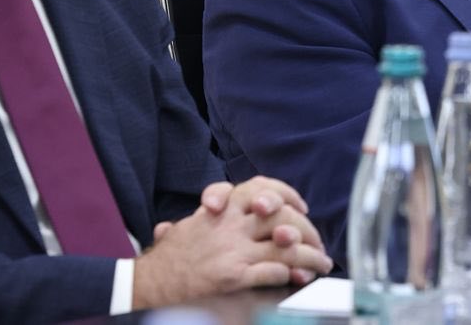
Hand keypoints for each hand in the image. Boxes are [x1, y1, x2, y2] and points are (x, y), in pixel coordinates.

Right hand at [131, 177, 332, 307]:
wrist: (149, 282)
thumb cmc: (171, 256)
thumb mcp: (190, 224)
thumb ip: (210, 214)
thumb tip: (221, 209)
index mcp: (221, 208)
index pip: (260, 187)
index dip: (286, 194)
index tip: (300, 206)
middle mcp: (229, 224)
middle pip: (280, 216)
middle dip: (306, 229)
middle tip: (318, 242)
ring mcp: (232, 249)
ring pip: (283, 245)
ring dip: (308, 254)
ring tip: (322, 263)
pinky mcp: (232, 276)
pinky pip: (271, 271)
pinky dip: (290, 274)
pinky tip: (299, 278)